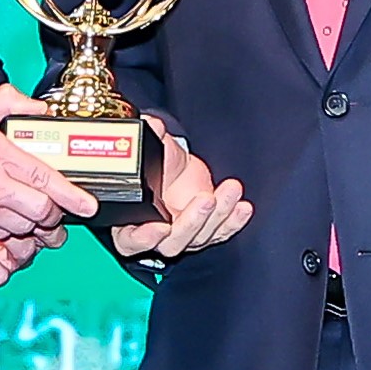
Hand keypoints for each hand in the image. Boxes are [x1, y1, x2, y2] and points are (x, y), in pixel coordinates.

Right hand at [0, 83, 95, 242]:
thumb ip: (9, 103)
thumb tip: (38, 108)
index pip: (46, 181)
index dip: (74, 196)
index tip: (88, 204)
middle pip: (40, 212)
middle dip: (52, 213)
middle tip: (53, 205)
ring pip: (20, 230)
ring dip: (29, 223)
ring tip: (26, 211)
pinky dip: (5, 232)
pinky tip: (0, 217)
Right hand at [106, 135, 252, 261]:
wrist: (173, 165)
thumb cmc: (156, 162)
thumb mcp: (150, 147)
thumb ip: (147, 138)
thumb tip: (154, 125)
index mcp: (128, 219)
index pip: (130, 240)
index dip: (143, 238)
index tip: (160, 227)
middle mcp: (154, 233)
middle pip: (171, 244)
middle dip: (191, 223)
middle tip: (205, 200)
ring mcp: (181, 234)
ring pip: (199, 238)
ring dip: (218, 216)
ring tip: (230, 190)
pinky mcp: (204, 230)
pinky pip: (219, 233)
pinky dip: (233, 222)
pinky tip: (242, 208)